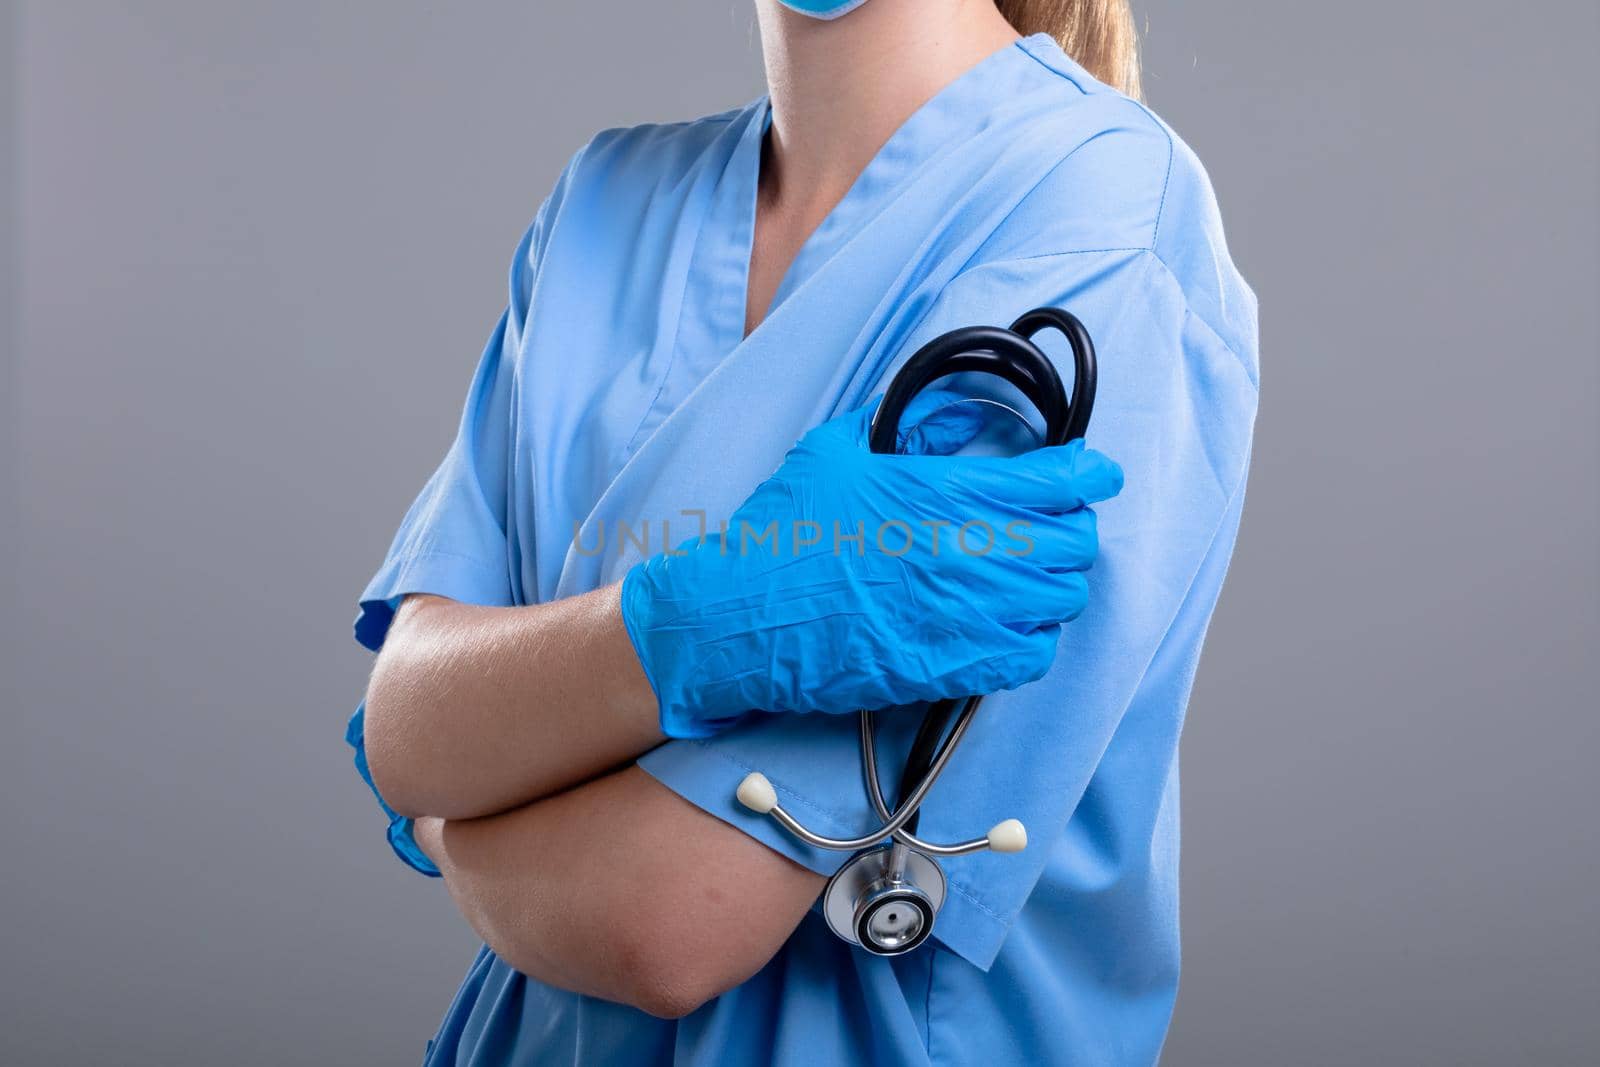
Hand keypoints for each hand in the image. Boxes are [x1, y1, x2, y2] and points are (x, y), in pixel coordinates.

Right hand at [620, 393, 1124, 737]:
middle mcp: (967, 555)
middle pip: (1073, 543)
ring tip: (1030, 579)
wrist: (739, 618)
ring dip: (1054, 585)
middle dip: (1073, 529)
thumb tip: (958, 414)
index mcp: (945, 494)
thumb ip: (905, 426)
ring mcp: (964, 617)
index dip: (1090, 473)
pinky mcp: (950, 668)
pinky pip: (1032, 656)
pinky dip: (1034, 638)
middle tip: (1053, 526)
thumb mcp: (836, 451)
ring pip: (1060, 601)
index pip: (1059, 480)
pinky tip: (1011, 626)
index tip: (1095, 473)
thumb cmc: (782, 533)